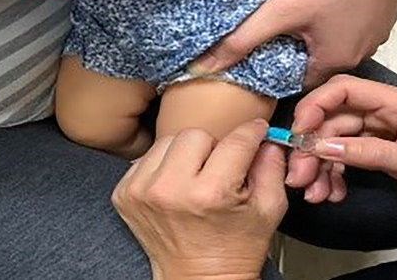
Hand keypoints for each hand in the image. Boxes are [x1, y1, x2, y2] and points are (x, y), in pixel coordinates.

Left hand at [112, 121, 287, 279]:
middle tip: (218, 172)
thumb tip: (267, 137)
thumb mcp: (268, 211)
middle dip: (212, 148)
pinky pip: (146, 158)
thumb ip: (272, 167)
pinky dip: (163, 168)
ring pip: (168, 142)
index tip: (256, 130)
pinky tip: (175, 188)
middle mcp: (170, 189)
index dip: (251, 132)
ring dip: (184, 155)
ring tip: (195, 180)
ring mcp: (142, 191)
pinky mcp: (124, 193)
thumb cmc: (233, 249)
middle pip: (195, 134)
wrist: (196, 279)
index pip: (235, 141)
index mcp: (210, 194)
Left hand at [190, 0, 396, 86]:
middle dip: (293, 48)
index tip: (257, 50)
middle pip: (315, 61)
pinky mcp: (383, 10)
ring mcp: (376, 32)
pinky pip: (351, 20)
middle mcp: (360, 54)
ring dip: (314, 29)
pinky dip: (334, 13)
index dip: (273, 67)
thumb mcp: (278, 11)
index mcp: (335, 63)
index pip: (296, 81)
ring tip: (297, 8)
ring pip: (334, 39)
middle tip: (273, 26)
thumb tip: (203, 68)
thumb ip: (240, 42)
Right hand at [288, 75, 396, 207]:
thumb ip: (369, 153)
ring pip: (336, 140)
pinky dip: (335, 173)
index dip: (316, 105)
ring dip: (320, 165)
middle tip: (298, 176)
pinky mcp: (376, 145)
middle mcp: (383, 110)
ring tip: (314, 192)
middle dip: (312, 146)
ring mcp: (378, 128)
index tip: (298, 133)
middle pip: (334, 118)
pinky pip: (346, 155)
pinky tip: (331, 191)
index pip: (346, 90)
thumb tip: (323, 147)